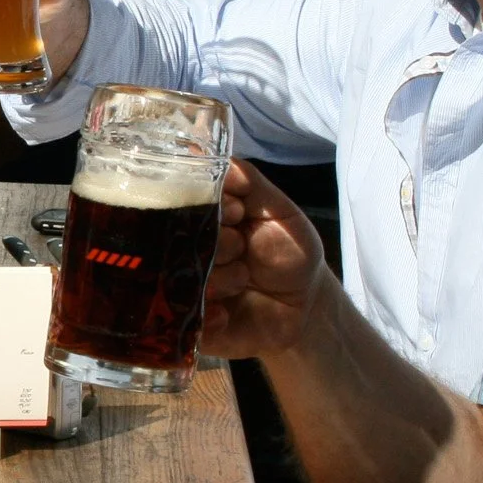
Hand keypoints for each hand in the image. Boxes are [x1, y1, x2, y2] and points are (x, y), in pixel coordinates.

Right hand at [201, 160, 334, 359]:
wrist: (305, 306)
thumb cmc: (289, 253)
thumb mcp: (278, 211)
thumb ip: (249, 183)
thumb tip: (214, 156)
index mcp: (200, 221)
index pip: (184, 204)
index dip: (210, 208)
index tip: (235, 212)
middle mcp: (184, 253)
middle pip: (178, 242)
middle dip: (217, 244)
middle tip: (241, 248)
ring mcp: (183, 290)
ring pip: (182, 280)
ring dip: (220, 279)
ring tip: (243, 281)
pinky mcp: (189, 326)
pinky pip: (183, 322)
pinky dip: (208, 316)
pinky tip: (226, 313)